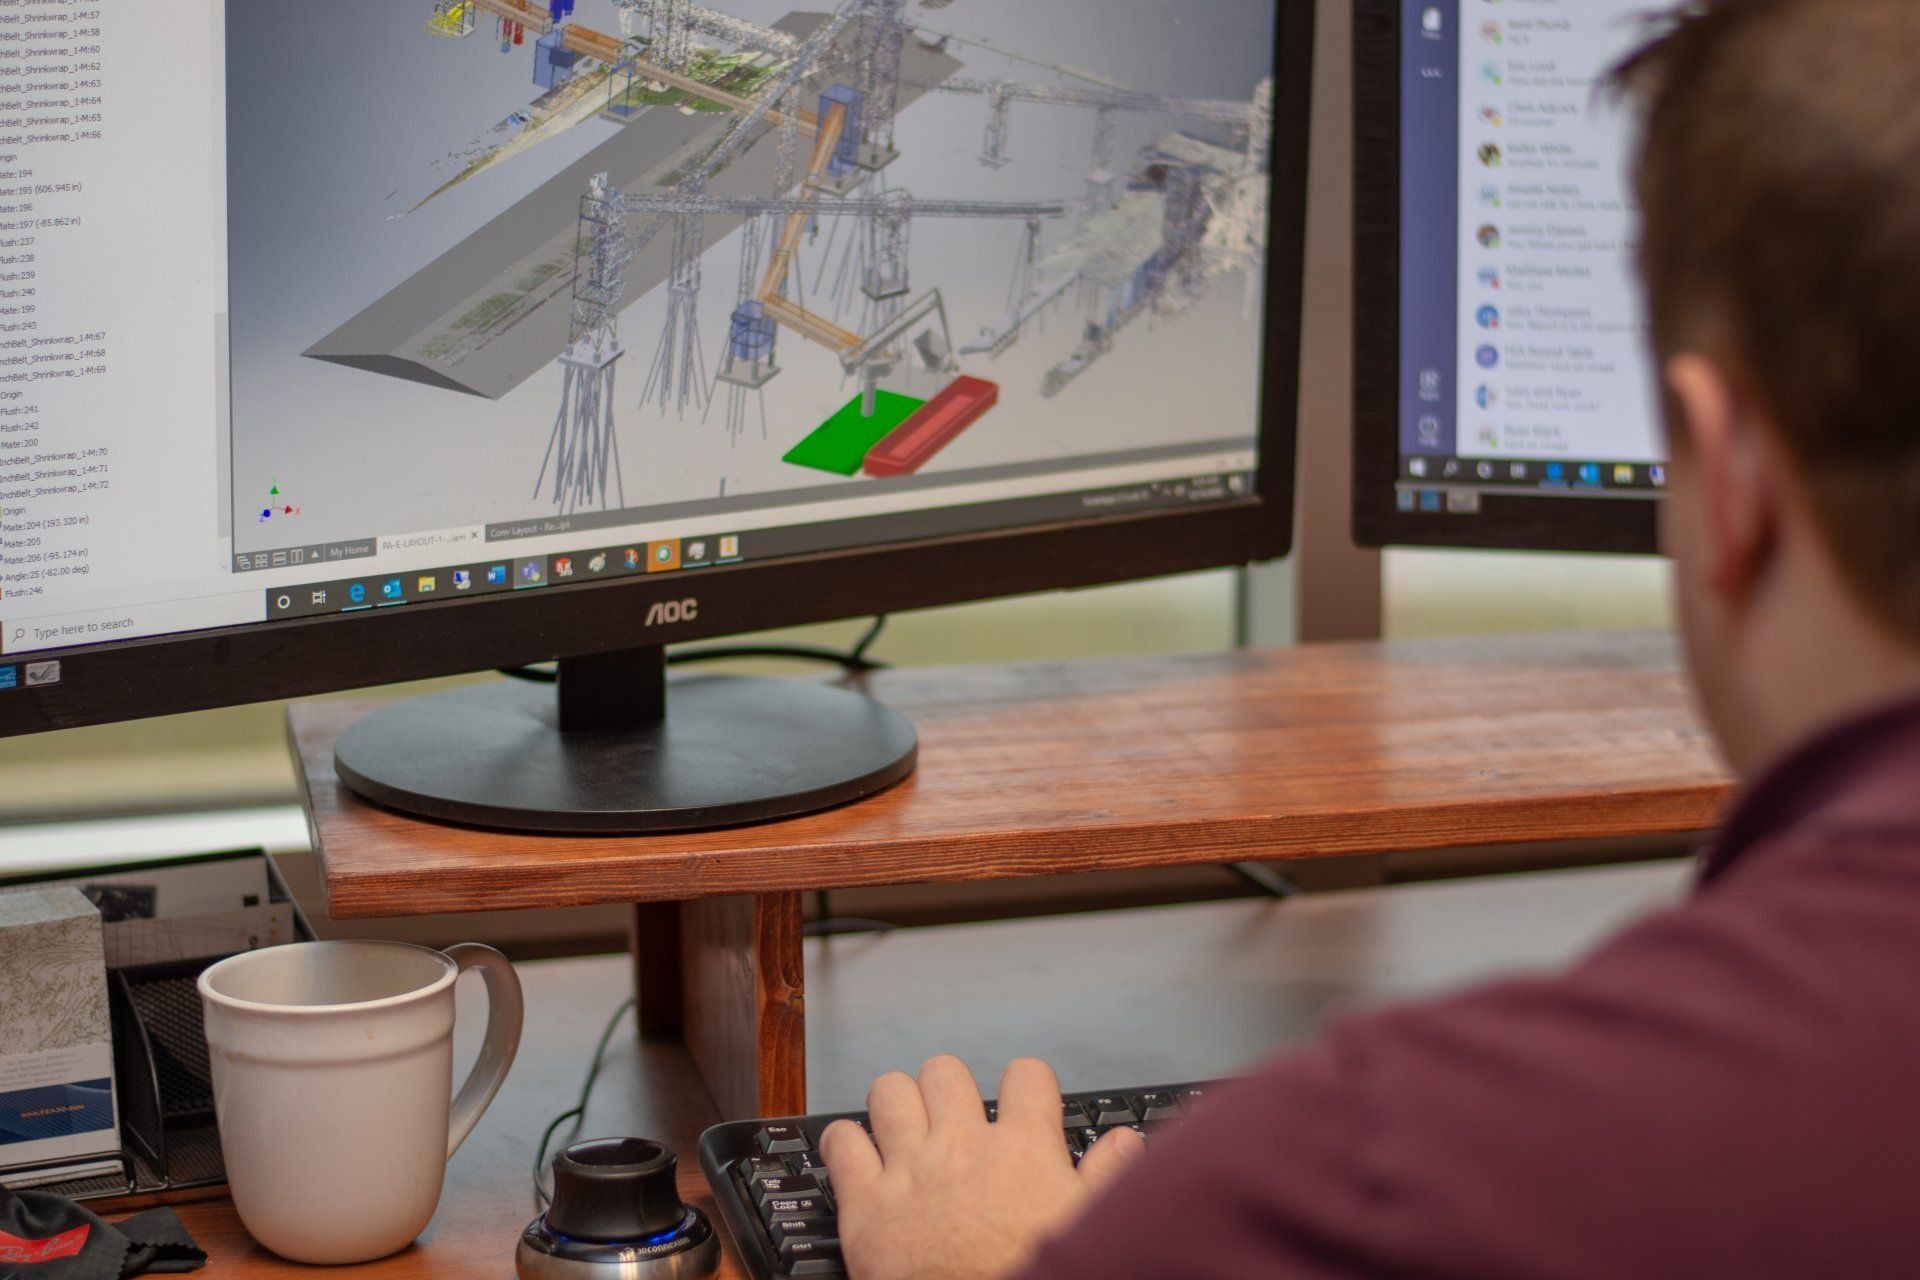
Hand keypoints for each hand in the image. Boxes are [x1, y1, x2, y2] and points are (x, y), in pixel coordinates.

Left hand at [820, 1055, 1146, 1279]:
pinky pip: (842, 1143)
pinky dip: (845, 1142)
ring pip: (889, 1092)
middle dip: (949, 1088)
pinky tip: (858, 1155)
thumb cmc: (1030, 1278)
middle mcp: (963, 1148)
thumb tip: (1126, 1142)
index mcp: (1023, 1151)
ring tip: (904, 1126)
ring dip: (896, 1104)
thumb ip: (1110, 1177)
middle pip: (945, 1072)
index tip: (1022, 1103)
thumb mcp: (1088, 1228)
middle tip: (953, 1116)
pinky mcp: (866, 1204)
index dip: (1025, 1086)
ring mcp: (909, 1171)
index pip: (1026, 1075)